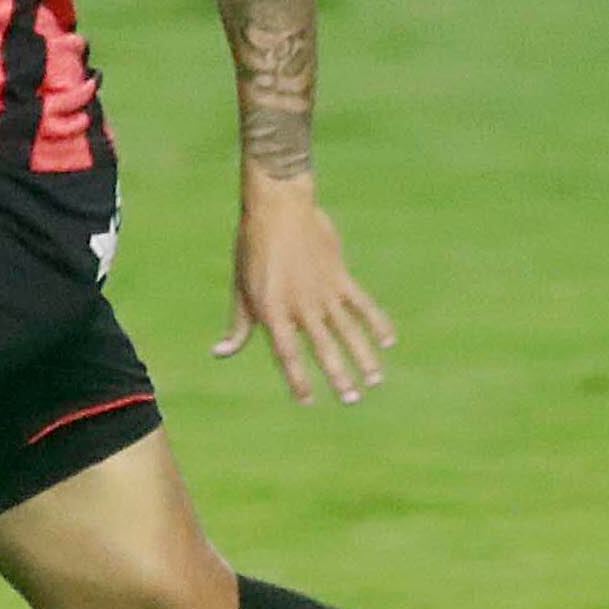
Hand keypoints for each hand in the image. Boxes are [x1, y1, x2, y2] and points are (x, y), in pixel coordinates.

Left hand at [213, 169, 397, 403]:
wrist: (278, 207)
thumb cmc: (252, 249)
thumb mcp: (240, 288)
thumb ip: (239, 326)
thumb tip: (220, 353)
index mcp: (272, 311)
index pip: (287, 355)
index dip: (297, 380)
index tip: (308, 401)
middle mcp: (300, 306)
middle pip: (323, 348)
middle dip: (338, 377)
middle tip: (351, 401)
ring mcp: (323, 291)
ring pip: (348, 331)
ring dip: (363, 357)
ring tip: (374, 381)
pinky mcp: (339, 276)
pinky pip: (362, 304)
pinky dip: (377, 322)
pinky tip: (388, 342)